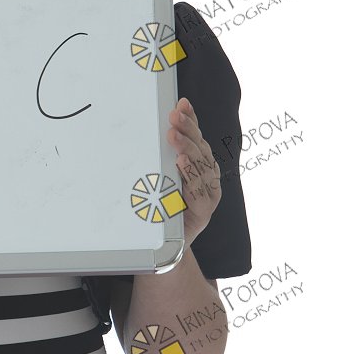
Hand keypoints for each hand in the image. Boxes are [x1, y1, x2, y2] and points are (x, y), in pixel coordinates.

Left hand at [167, 97, 220, 246]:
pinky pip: (199, 192)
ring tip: (175, 136)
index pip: (195, 137)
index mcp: (197, 166)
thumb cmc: (161, 211)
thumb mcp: (157, 180)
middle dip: (188, 130)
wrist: (166, 250)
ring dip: (189, 149)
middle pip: (201, 149)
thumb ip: (157, 160)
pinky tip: (182, 163)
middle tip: (174, 116)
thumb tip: (146, 135)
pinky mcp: (203, 212)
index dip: (191, 120)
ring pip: (203, 167)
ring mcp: (207, 195)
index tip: (181, 103)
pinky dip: (191, 176)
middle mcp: (206, 178)